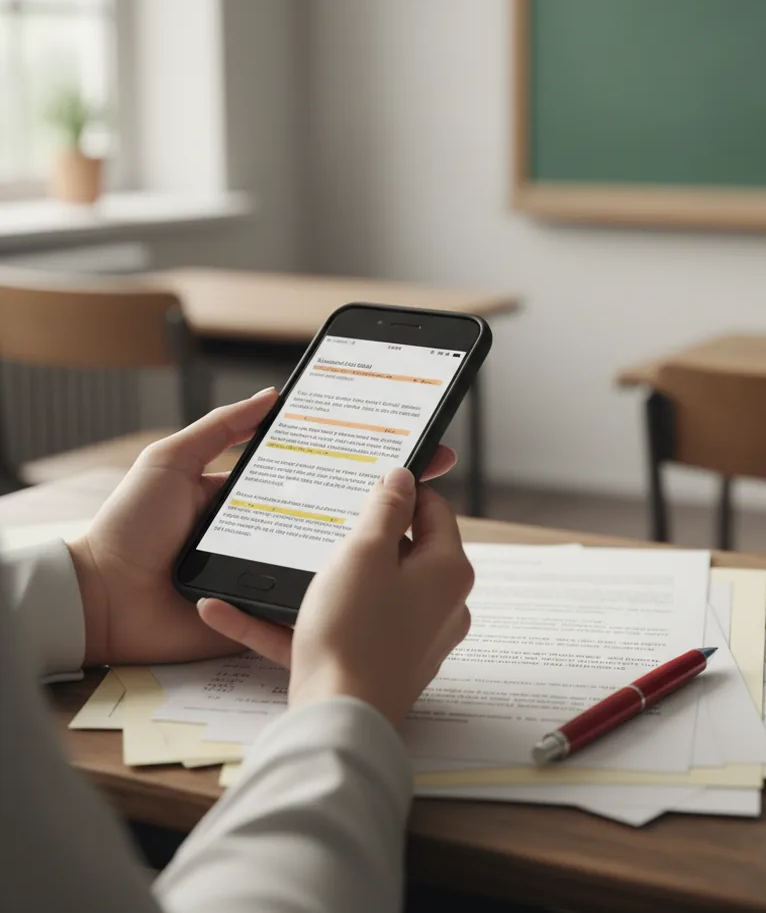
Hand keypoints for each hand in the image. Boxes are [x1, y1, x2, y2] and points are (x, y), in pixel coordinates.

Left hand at [67, 392, 457, 666]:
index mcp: (252, 494)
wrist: (101, 600)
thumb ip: (219, 429)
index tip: (396, 442)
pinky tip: (371, 573)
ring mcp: (268, 571)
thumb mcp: (170, 461)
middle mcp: (268, 530)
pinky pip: (303, 599)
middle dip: (377, 497)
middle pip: (330, 512)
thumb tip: (271, 396)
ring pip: (326, 555)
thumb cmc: (128, 527)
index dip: (352, 458)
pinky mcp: (262, 609)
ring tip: (411, 526)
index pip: (312, 471)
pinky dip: (335, 590)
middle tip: (424, 480)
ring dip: (365, 543)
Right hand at [199, 468, 473, 727]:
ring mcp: (406, 641)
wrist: (337, 721)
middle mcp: (438, 607)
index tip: (369, 477)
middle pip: (401, 553)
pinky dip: (287, 621)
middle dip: (360, 534)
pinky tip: (227, 609)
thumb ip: (385, 509)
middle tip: (323, 514)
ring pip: (360, 594)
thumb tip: (403, 478)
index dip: (403, 490)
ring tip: (277, 556)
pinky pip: (328, 632)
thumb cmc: (356, 632)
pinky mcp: (371, 667)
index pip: (435, 512)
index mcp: (447, 572)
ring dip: (315, 578)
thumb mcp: (366, 552)